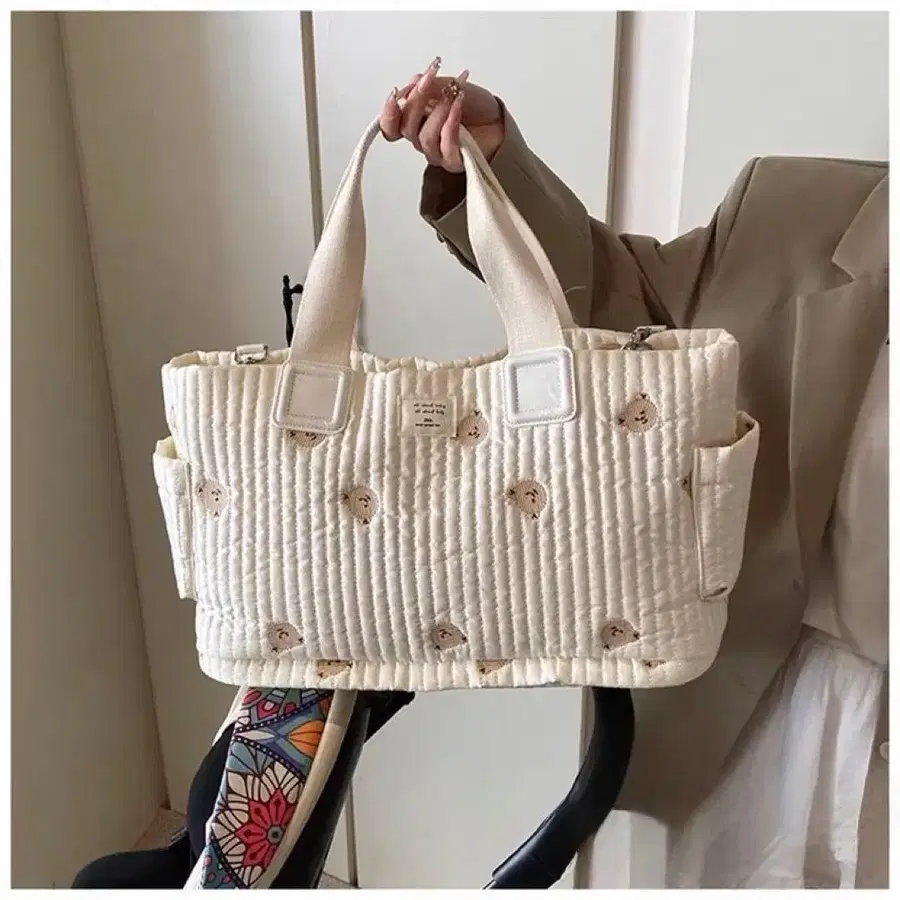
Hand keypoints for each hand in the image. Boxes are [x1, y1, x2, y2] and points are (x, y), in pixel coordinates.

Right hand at [379, 57, 504, 172]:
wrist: (500, 120)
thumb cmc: (476, 106)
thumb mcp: (449, 84)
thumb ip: (427, 85)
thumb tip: (410, 85)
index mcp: (416, 121)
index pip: (391, 126)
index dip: (388, 114)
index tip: (395, 94)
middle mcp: (423, 138)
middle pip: (406, 128)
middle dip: (417, 101)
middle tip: (431, 80)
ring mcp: (438, 152)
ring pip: (425, 138)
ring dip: (439, 112)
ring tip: (455, 94)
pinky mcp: (454, 161)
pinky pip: (445, 146)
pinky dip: (452, 123)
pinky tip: (459, 106)